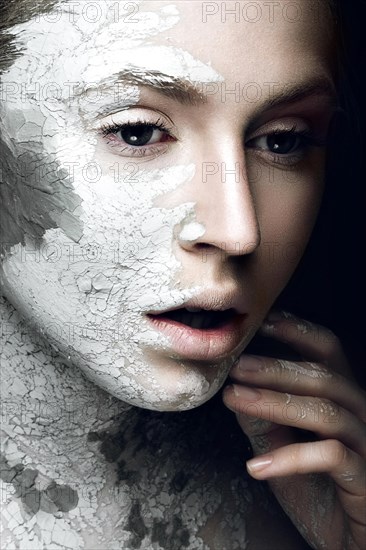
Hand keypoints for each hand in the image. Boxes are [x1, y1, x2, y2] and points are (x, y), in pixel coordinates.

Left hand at [223, 311, 365, 549]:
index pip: (329, 351)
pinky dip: (291, 459)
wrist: (347, 542)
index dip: (299, 331)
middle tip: (236, 367)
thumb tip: (233, 389)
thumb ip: (263, 420)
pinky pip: (332, 457)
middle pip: (324, 376)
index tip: (263, 323)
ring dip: (275, 403)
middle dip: (275, 368)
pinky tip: (256, 467)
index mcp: (341, 400)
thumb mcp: (282, 449)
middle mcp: (360, 416)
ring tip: (236, 399)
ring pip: (326, 411)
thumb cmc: (317, 492)